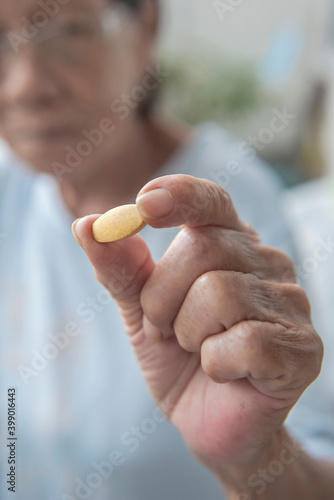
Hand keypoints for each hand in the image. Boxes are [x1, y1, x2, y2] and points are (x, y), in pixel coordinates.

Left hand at [72, 174, 322, 469]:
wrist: (209, 422)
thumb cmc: (178, 358)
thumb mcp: (141, 311)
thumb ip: (121, 269)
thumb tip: (87, 225)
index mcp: (230, 244)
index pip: (212, 202)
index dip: (181, 195)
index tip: (145, 204)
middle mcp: (267, 263)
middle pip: (202, 249)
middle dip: (162, 299)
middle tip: (167, 329)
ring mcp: (292, 303)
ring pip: (219, 293)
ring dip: (188, 334)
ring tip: (199, 351)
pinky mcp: (304, 349)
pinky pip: (244, 342)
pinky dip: (217, 365)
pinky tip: (227, 373)